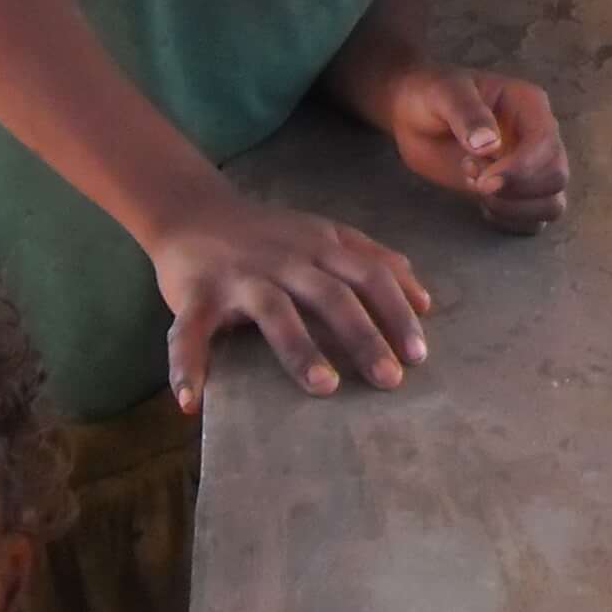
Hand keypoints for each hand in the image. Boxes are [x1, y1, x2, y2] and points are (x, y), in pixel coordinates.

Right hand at [145, 182, 432, 408]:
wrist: (194, 210)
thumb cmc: (272, 235)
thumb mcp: (328, 236)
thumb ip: (374, 261)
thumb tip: (424, 302)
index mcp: (321, 246)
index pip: (370, 275)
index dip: (397, 312)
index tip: (418, 354)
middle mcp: (286, 258)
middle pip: (332, 295)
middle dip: (364, 336)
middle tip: (390, 379)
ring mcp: (241, 276)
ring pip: (275, 311)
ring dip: (300, 349)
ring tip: (325, 386)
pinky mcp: (197, 294)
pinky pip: (189, 331)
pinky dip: (186, 365)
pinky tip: (189, 401)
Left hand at [386, 64, 572, 236]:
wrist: (414, 116)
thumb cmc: (431, 95)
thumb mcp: (443, 93)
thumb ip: (466, 113)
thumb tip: (488, 145)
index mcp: (529, 105)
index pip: (546, 143)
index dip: (521, 168)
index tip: (483, 180)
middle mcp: (539, 137)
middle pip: (556, 177)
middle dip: (515, 189)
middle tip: (473, 179)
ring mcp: (531, 166)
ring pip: (552, 203)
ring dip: (514, 208)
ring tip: (477, 189)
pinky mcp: (518, 192)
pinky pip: (535, 220)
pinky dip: (512, 222)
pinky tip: (482, 206)